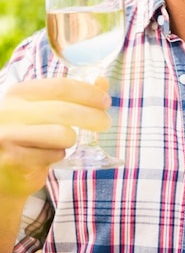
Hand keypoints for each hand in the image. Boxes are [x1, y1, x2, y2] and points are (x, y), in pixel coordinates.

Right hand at [0, 77, 111, 198]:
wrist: (2, 170)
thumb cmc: (29, 136)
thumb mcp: (46, 110)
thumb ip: (74, 96)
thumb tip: (102, 82)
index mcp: (19, 92)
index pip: (61, 87)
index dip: (88, 93)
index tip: (105, 101)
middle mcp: (10, 111)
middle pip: (64, 110)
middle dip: (92, 116)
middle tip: (106, 123)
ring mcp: (8, 135)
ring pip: (61, 134)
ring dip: (72, 139)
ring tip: (68, 142)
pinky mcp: (12, 159)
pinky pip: (52, 155)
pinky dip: (59, 155)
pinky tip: (52, 155)